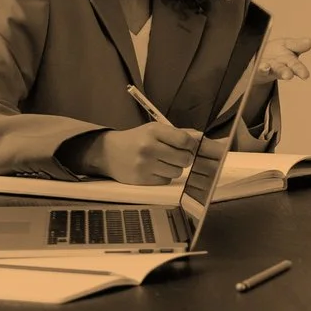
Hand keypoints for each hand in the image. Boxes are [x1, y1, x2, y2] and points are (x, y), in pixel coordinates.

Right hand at [81, 121, 204, 185]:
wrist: (108, 152)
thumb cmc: (137, 139)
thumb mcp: (155, 130)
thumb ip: (179, 133)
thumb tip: (202, 138)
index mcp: (154, 131)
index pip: (185, 141)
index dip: (192, 146)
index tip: (188, 147)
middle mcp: (149, 147)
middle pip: (185, 158)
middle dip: (185, 158)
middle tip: (176, 156)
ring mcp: (144, 165)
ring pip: (177, 172)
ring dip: (174, 168)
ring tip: (162, 162)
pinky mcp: (141, 180)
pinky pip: (166, 180)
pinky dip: (164, 176)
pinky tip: (154, 170)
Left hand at [255, 32, 310, 81]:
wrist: (258, 59)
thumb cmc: (276, 52)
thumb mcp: (287, 45)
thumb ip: (297, 45)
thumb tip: (310, 42)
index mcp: (290, 60)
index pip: (297, 65)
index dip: (301, 70)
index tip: (306, 75)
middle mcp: (281, 66)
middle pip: (287, 69)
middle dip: (290, 72)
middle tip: (294, 76)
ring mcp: (270, 68)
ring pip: (277, 70)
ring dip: (281, 73)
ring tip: (286, 75)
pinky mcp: (259, 69)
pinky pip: (261, 70)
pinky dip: (263, 68)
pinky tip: (265, 66)